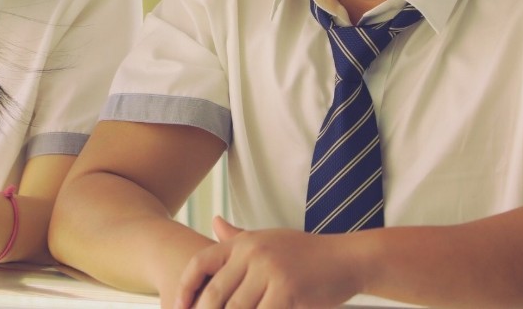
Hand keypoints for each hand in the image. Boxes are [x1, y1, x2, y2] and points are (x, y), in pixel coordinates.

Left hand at [174, 216, 363, 308]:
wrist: (346, 259)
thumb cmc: (306, 253)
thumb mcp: (269, 239)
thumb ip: (238, 238)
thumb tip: (214, 222)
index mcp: (244, 243)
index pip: (201, 263)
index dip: (185, 287)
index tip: (176, 307)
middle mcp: (253, 253)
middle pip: (215, 292)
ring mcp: (270, 271)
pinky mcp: (287, 290)